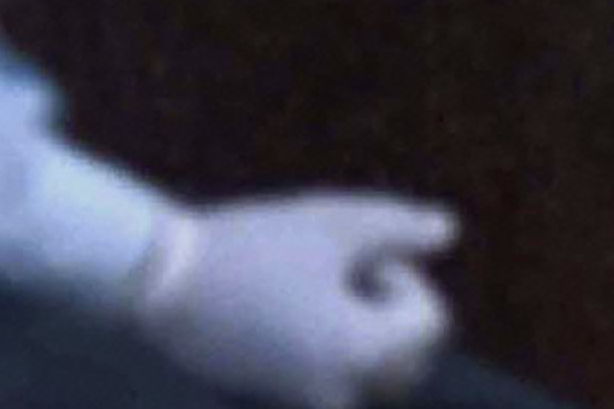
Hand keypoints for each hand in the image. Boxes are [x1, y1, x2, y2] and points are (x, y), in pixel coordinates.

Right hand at [133, 193, 458, 408]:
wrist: (163, 283)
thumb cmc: (256, 247)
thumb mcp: (337, 223)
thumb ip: (402, 227)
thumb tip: (450, 232)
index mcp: (363, 353)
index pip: (432, 324)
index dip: (406, 279)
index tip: (358, 257)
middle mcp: (339, 392)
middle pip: (409, 360)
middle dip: (393, 312)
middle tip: (342, 273)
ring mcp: (304, 402)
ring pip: (372, 374)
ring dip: (366, 331)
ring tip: (318, 289)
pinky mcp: (274, 399)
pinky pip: (332, 381)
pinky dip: (332, 348)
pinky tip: (294, 308)